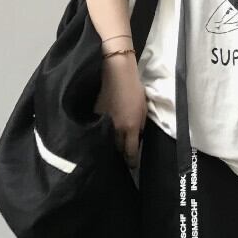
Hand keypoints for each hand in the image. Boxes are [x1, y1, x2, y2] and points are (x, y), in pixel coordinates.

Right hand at [94, 53, 147, 167]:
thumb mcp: (143, 110)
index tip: (132, 166)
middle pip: (118, 149)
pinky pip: (99, 129)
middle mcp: (116, 129)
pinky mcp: (94, 115)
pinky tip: (103, 131)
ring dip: (111, 144)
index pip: (130, 152)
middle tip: (124, 154)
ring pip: (107, 141)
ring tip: (114, 145)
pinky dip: (102, 132)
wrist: (116, 71)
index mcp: (130, 128)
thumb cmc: (133, 88)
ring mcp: (103, 122)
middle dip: (121, 154)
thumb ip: (140, 127)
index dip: (132, 161)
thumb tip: (137, 138)